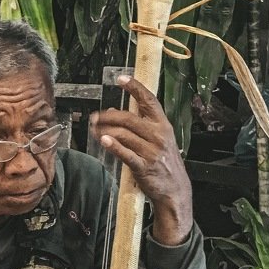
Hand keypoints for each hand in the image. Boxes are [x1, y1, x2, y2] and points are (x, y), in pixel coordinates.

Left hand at [91, 75, 192, 245]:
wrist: (175, 189)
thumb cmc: (163, 163)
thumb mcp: (157, 140)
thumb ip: (137, 126)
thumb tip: (112, 112)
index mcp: (163, 125)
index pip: (149, 101)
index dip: (135, 88)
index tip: (120, 78)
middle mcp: (158, 135)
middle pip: (128, 118)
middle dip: (108, 116)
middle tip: (94, 116)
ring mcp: (151, 151)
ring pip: (123, 134)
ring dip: (105, 130)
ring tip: (93, 130)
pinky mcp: (143, 166)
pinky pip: (125, 153)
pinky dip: (113, 146)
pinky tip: (103, 140)